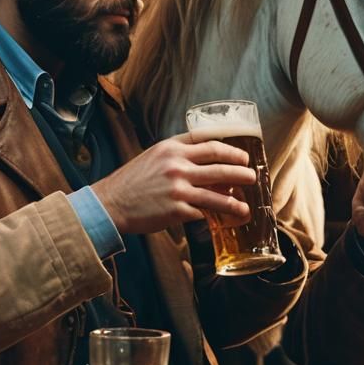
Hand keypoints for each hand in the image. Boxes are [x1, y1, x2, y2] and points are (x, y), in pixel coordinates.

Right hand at [91, 133, 253, 234]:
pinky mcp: (176, 209)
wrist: (110, 203)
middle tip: (252, 176)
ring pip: (218, 193)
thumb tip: (207, 166)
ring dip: (236, 200)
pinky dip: (217, 217)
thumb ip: (178, 156)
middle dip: (241, 171)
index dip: (230, 150)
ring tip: (246, 206)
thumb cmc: (132, 180)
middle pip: (220, 165)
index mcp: (172, 147)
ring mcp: (178, 187)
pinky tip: (225, 221)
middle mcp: (177, 164)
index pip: (209, 143)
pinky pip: (204, 213)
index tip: (242, 156)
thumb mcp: (154, 156)